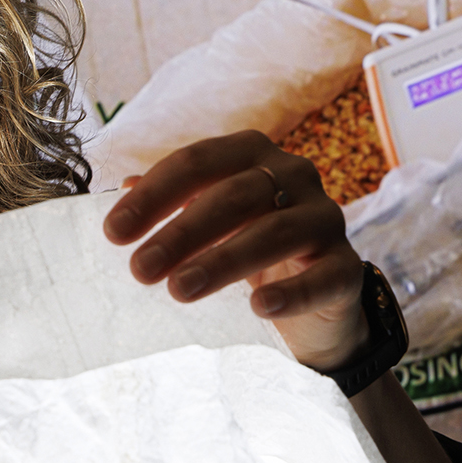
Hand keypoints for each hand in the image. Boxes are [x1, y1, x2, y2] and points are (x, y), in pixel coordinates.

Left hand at [102, 131, 368, 372]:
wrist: (317, 297)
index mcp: (253, 155)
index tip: (114, 232)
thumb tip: (124, 186)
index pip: (198, 162)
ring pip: (275, 231)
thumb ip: (173, 201)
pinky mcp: (347, 267)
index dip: (154, 195)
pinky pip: (324, 276)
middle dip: (182, 232)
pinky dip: (292, 290)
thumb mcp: (209, 222)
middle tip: (140, 269)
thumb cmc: (249, 246)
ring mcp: (325, 219)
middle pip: (235, 195)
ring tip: (180, 290)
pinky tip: (260, 307)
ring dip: (223, 260)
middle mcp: (294, 176)